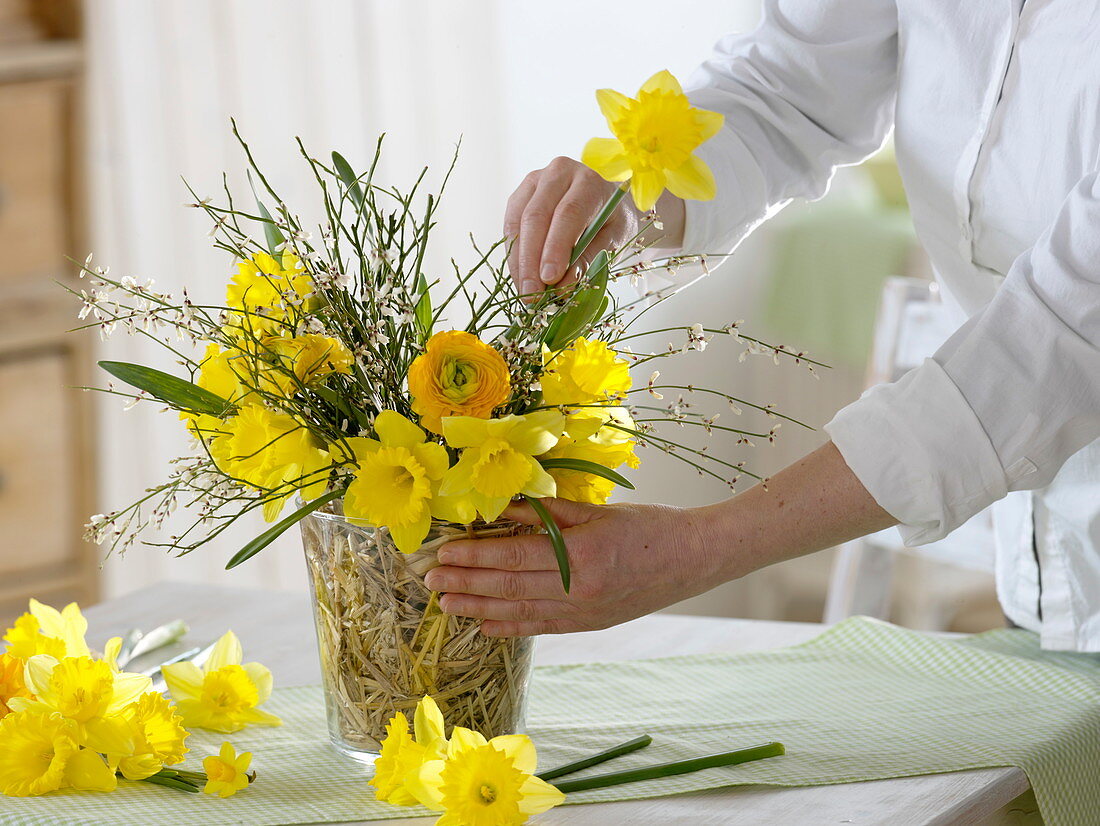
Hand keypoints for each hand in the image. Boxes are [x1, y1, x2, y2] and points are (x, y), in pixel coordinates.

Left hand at [423, 497, 721, 636]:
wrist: (693, 559)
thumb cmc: (649, 527)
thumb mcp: (598, 511)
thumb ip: (549, 512)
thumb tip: (503, 508)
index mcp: (582, 555)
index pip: (514, 556)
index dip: (474, 555)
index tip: (443, 551)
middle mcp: (579, 590)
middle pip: (508, 586)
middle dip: (465, 583)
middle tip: (429, 579)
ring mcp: (584, 613)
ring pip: (519, 612)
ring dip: (477, 608)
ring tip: (446, 604)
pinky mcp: (590, 624)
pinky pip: (541, 628)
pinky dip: (510, 627)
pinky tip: (485, 626)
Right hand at [504, 158, 667, 300]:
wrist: (604, 201)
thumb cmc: (612, 221)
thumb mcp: (613, 239)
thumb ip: (589, 259)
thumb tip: (562, 286)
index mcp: (588, 180)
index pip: (568, 213)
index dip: (555, 248)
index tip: (549, 279)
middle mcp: (558, 173)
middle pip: (537, 216)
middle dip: (531, 260)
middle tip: (532, 294)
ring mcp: (535, 181)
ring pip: (518, 222)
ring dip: (518, 261)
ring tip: (525, 292)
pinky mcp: (520, 195)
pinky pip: (510, 226)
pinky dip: (513, 255)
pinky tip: (520, 277)